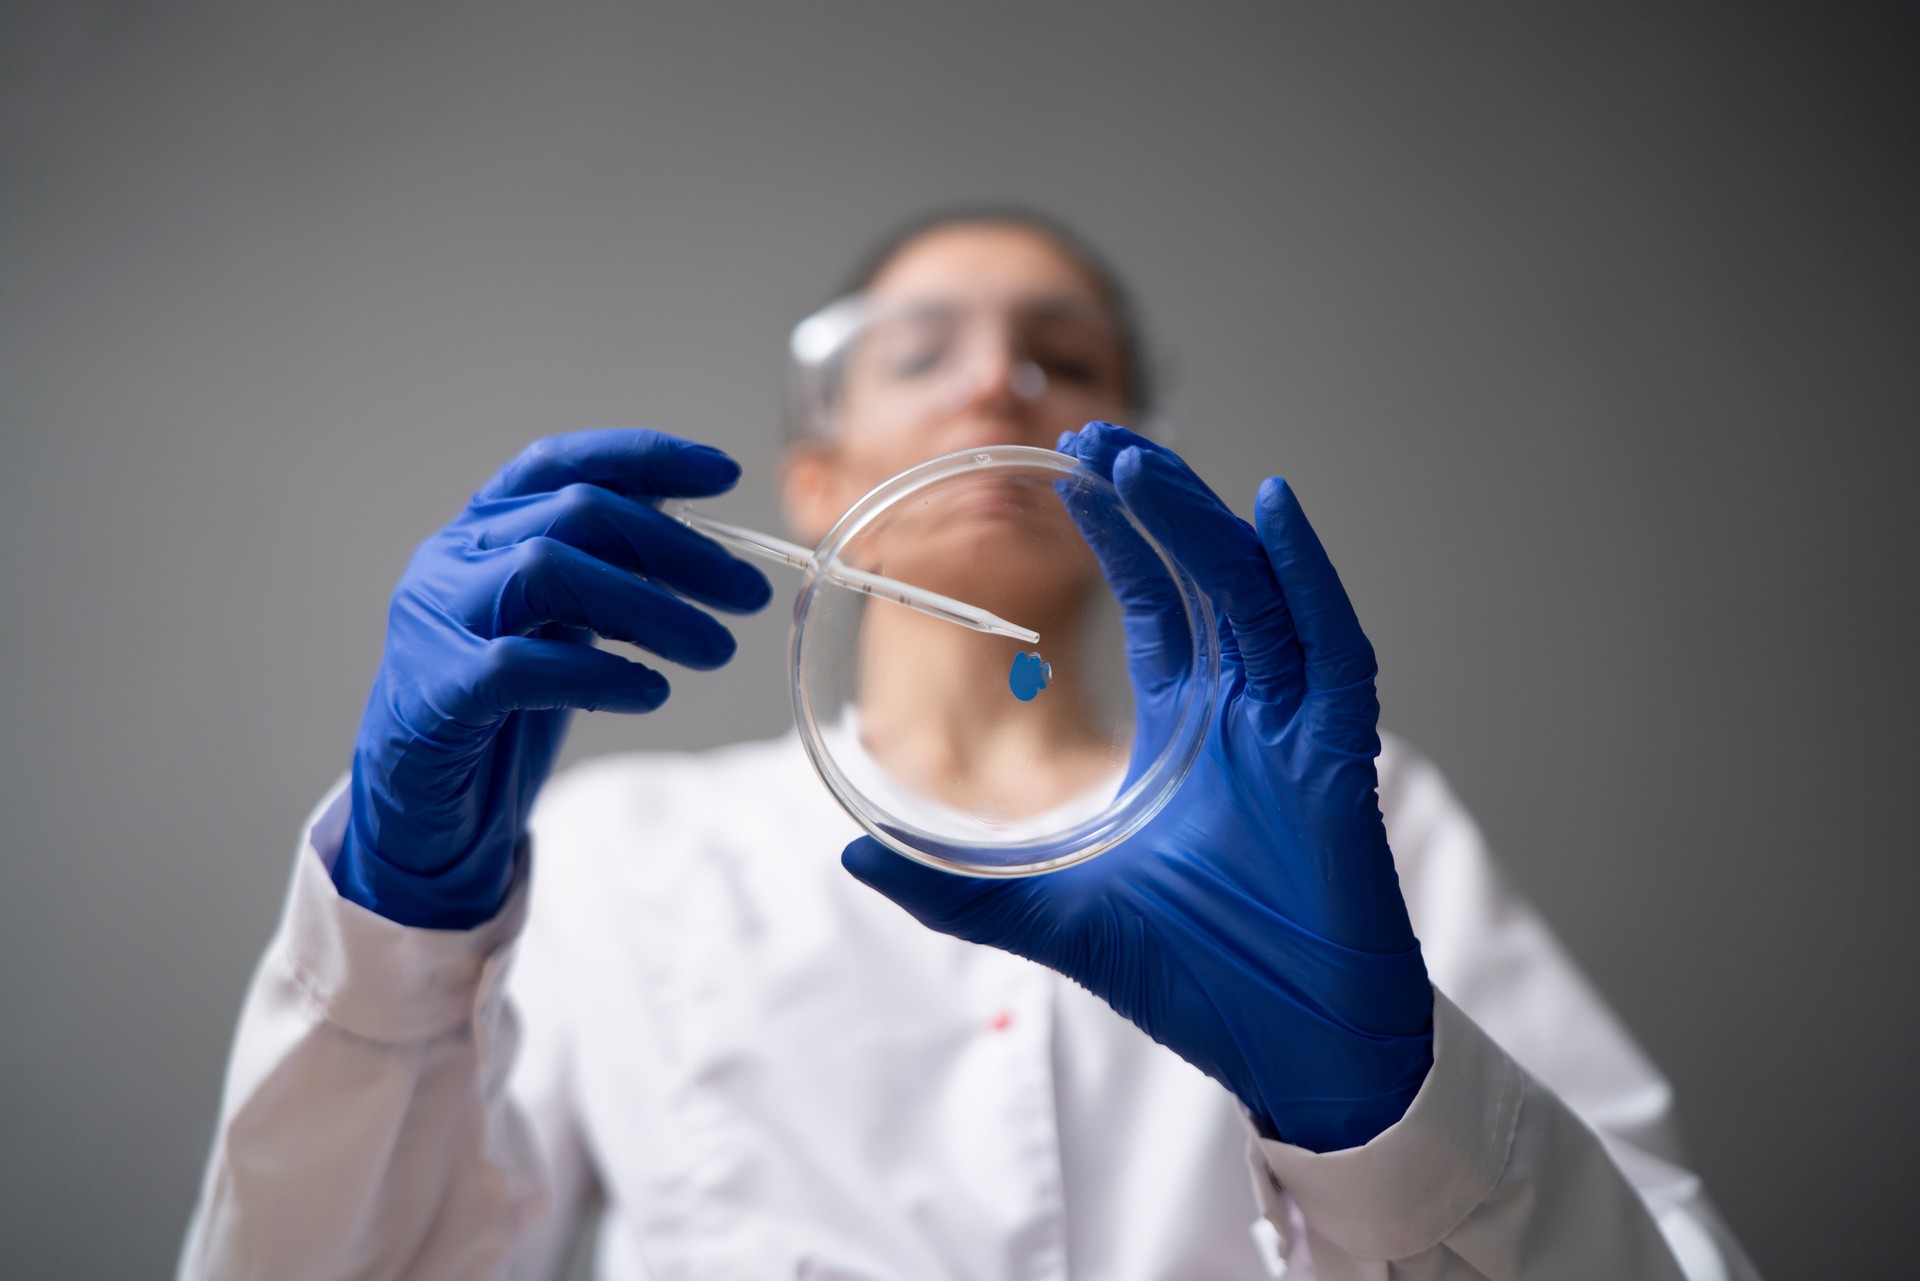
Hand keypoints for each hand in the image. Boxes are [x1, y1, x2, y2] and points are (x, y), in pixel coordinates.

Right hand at [333, 429, 771, 928]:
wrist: (420, 801)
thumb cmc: (500, 705)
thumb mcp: (557, 622)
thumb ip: (604, 576)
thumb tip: (702, 549)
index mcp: (483, 528)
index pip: (560, 463)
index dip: (643, 457)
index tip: (725, 473)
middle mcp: (452, 557)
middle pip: (574, 512)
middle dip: (676, 548)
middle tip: (747, 596)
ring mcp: (435, 619)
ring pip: (545, 570)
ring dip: (649, 606)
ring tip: (714, 648)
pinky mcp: (434, 691)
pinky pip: (518, 665)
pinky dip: (597, 673)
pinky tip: (650, 691)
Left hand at [843, 423, 1432, 1151]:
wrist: (1290, 1048)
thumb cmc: (1195, 977)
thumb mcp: (1052, 919)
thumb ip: (956, 891)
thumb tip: (852, 859)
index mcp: (1186, 733)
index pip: (1150, 606)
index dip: (1115, 538)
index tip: (1066, 475)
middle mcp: (1244, 713)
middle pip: (1201, 580)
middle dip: (1151, 506)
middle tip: (1089, 439)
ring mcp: (1296, 728)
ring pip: (1255, 596)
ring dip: (1203, 526)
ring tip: (1139, 464)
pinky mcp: (1340, 756)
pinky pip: (1331, 649)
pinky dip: (1308, 579)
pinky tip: (1274, 512)